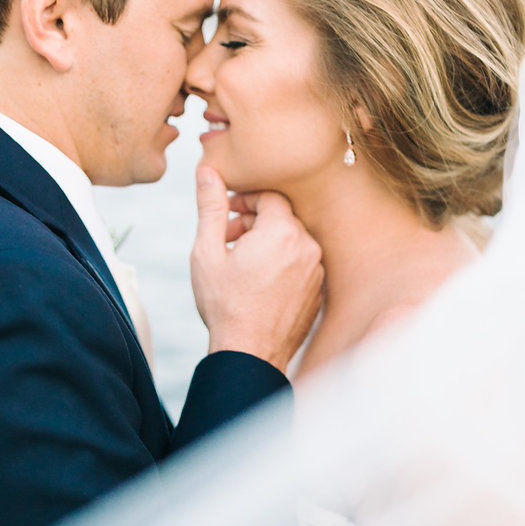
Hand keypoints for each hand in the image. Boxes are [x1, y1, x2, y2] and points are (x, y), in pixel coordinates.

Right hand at [191, 167, 323, 371]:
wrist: (250, 354)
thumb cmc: (225, 305)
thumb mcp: (207, 252)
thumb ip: (211, 207)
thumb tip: (206, 171)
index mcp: (282, 231)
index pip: (268, 195)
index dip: (244, 200)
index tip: (225, 214)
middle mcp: (307, 246)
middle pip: (281, 217)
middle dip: (252, 222)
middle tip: (226, 238)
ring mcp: (316, 271)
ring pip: (291, 241)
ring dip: (266, 243)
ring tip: (239, 263)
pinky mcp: (318, 291)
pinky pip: (299, 264)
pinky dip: (280, 264)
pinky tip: (257, 282)